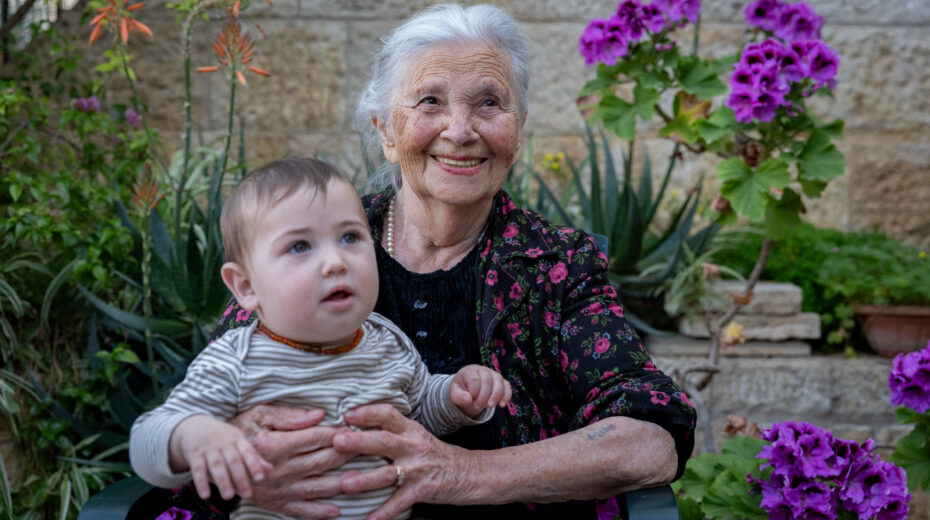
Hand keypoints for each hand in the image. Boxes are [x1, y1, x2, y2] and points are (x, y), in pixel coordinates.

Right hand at [170, 415, 271, 500]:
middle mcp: (224, 443)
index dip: (254, 464)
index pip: (248, 451)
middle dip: (240, 478)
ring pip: (216, 465)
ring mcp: (208, 448)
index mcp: (237, 439)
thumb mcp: (238, 442)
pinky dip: (201, 482)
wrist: (196, 425)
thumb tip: (269, 470)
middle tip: (247, 495)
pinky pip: (197, 469)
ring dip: (223, 481)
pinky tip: (205, 495)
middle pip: (233, 460)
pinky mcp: (194, 454)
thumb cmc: (223, 438)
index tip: (261, 478)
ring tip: (229, 497)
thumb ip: (253, 457)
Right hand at [230, 404, 355, 518]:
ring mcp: (277, 490)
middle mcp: (277, 470)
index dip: (335, 433)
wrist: (216, 457)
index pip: (314, 438)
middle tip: (365, 448)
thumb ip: (290, 416)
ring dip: (340, 483)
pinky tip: (336, 510)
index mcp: (274, 445)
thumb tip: (319, 415)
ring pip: (316, 487)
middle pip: (320, 461)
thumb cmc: (241, 430)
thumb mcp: (260, 415)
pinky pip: (300, 511)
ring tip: (361, 477)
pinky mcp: (274, 504)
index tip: (352, 429)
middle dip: (345, 454)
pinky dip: (318, 512)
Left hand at [335, 404, 481, 519]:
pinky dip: (385, 512)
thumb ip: (392, 431)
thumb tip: (358, 426)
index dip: (367, 412)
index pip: (388, 414)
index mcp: (410, 429)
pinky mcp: (423, 490)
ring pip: (388, 473)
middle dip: (359, 441)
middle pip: (384, 441)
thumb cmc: (435, 454)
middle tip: (336, 441)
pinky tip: (369, 519)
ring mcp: (418, 469)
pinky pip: (400, 502)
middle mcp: (414, 446)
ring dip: (365, 479)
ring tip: (344, 483)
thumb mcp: (416, 436)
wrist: (468, 473)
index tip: (346, 414)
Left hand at [450, 364, 511, 416]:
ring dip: (496, 395)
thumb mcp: (455, 393)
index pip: (474, 378)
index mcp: (470, 371)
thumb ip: (458, 396)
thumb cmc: (462, 390)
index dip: (474, 391)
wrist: (468, 390)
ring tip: (491, 406)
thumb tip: (468, 398)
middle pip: (487, 379)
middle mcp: (482, 370)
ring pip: (499, 380)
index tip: (470, 400)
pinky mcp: (501, 382)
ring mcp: (493, 375)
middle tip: (478, 406)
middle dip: (484, 395)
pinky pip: (507, 386)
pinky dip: (506, 395)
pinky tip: (501, 404)